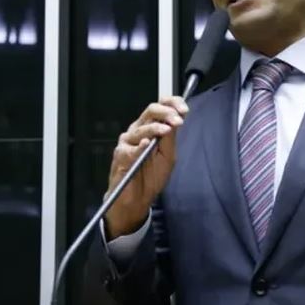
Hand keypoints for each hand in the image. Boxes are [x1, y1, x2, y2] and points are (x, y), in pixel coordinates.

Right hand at [104, 96, 187, 238]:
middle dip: (166, 113)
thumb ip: (170, 138)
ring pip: (141, 128)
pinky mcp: (120, 156)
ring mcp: (128, 142)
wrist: (137, 199)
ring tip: (166, 130)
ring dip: (155, 128)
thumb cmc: (152, 177)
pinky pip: (130, 149)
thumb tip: (177, 119)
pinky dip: (139, 146)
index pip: (161, 107)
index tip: (184, 110)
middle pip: (150, 111)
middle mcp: (138, 130)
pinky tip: (146, 144)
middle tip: (177, 119)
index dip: (172, 104)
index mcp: (150, 127)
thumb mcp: (168, 156)